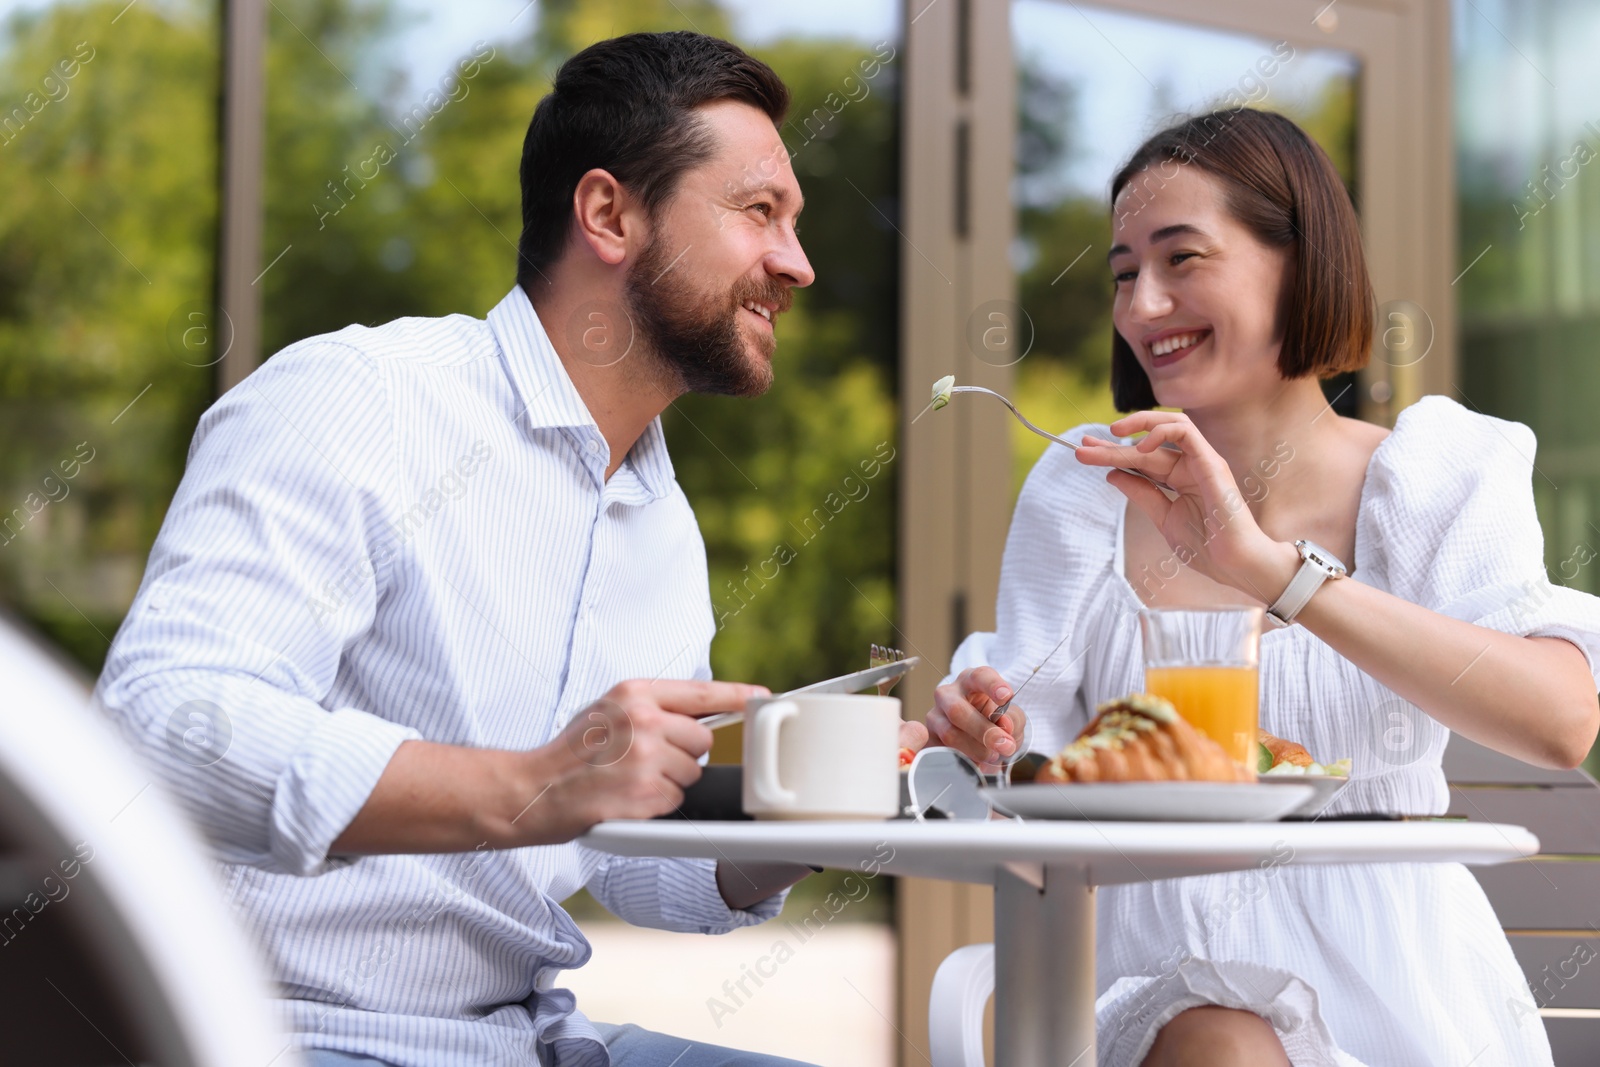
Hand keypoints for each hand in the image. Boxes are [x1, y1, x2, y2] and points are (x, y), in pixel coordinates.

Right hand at [535, 679, 764, 839]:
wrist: (535, 788)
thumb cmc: (572, 752)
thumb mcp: (608, 710)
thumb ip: (651, 706)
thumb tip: (699, 711)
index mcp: (634, 694)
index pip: (701, 691)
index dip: (738, 696)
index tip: (763, 698)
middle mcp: (643, 721)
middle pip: (701, 738)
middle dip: (684, 753)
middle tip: (646, 760)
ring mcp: (645, 758)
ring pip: (692, 771)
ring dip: (670, 781)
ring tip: (632, 778)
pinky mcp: (645, 793)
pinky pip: (677, 799)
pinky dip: (658, 804)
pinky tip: (630, 797)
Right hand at [909, 667, 1024, 768]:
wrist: (984, 741)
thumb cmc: (997, 723)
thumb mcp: (1013, 718)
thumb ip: (1013, 720)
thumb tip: (1004, 726)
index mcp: (971, 681)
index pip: (979, 677)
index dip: (992, 685)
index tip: (1007, 697)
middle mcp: (948, 695)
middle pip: (957, 709)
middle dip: (983, 730)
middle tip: (1005, 745)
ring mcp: (935, 716)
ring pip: (949, 733)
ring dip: (975, 749)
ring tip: (992, 756)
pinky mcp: (928, 738)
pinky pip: (941, 751)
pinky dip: (962, 760)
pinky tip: (976, 763)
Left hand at [1075, 412, 1288, 599]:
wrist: (1234, 564)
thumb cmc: (1207, 546)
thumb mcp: (1163, 518)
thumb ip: (1141, 493)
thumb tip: (1112, 475)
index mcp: (1180, 478)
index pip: (1142, 458)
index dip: (1112, 452)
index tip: (1084, 451)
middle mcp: (1191, 465)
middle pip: (1147, 445)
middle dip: (1113, 445)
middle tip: (1081, 447)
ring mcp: (1202, 462)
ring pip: (1167, 430)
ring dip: (1137, 427)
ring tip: (1110, 435)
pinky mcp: (1212, 463)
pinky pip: (1186, 433)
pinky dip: (1162, 433)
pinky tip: (1139, 447)